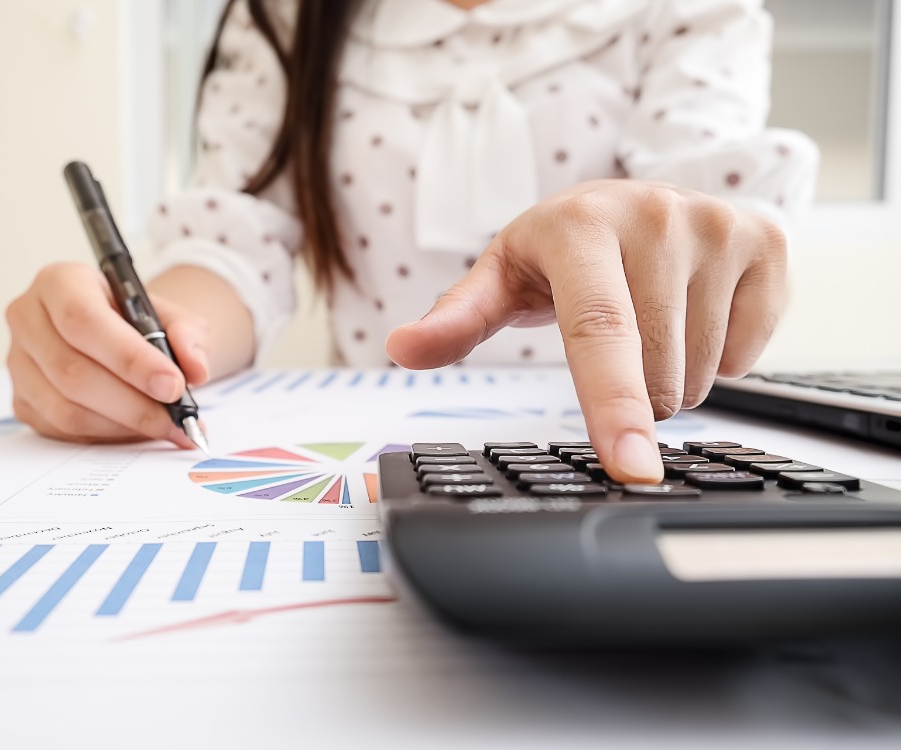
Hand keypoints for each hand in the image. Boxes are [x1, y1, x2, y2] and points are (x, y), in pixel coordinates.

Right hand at [5, 262, 210, 444]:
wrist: (116, 334)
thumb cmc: (136, 320)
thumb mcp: (170, 315)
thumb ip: (188, 335)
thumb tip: (196, 370)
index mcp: (60, 282)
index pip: (83, 321)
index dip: (129, 358)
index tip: (173, 385)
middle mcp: (28, 319)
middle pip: (72, 371)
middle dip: (133, 403)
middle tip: (176, 418)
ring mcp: (18, 363)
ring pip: (65, 408)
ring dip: (123, 426)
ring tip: (166, 427)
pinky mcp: (22, 400)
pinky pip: (62, 430)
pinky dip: (107, 436)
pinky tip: (138, 430)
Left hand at [386, 180, 787, 482]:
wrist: (633, 199)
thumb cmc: (561, 248)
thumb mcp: (503, 276)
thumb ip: (456, 318)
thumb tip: (402, 350)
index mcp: (580, 227)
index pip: (598, 330)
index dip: (611, 404)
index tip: (630, 468)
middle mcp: (655, 217)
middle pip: (654, 372)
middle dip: (628, 395)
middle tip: (608, 350)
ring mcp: (719, 226)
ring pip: (701, 373)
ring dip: (671, 377)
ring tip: (647, 326)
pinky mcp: (768, 242)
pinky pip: (749, 353)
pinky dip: (718, 355)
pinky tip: (693, 312)